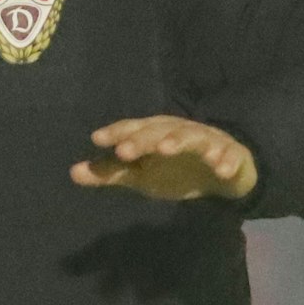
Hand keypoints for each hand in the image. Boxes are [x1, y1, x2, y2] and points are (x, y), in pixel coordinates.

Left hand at [70, 116, 256, 200]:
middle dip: (142, 140)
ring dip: (179, 141)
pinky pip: (229, 156)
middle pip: (159, 131)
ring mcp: (206, 141)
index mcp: (155, 134)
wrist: (222, 172)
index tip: (97, 139)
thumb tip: (72, 172)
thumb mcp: (141, 175)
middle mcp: (178, 132)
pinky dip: (225, 160)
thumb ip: (112, 172)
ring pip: (192, 137)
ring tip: (167, 149)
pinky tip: (220, 169)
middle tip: (125, 151)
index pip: (133, 129)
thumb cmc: (174, 170)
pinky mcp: (230, 154)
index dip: (116, 132)